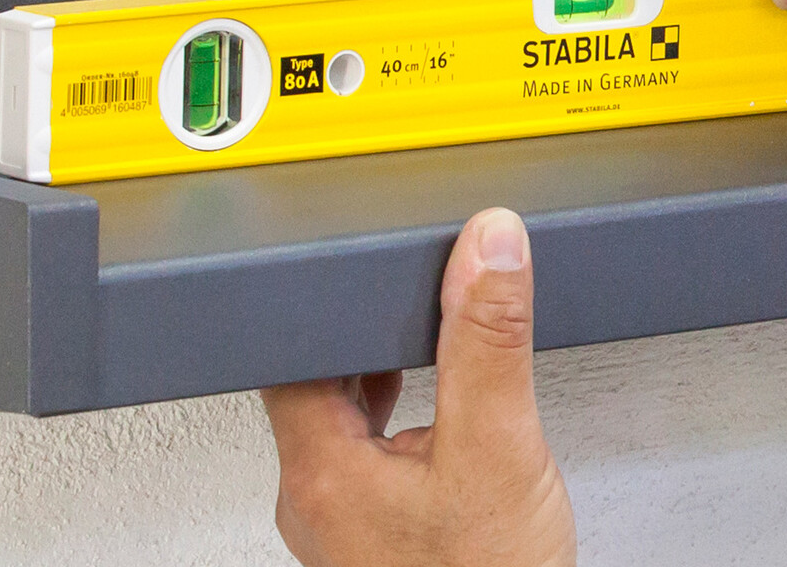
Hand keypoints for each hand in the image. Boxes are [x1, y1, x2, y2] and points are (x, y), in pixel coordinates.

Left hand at [261, 208, 575, 566]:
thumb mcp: (499, 445)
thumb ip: (488, 342)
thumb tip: (488, 251)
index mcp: (320, 469)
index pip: (287, 350)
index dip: (325, 296)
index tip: (365, 260)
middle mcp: (318, 496)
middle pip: (316, 378)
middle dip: (370, 329)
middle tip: (420, 296)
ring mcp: (345, 520)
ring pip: (346, 416)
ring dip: (389, 373)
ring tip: (442, 350)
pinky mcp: (379, 534)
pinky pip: (375, 452)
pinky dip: (406, 417)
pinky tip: (452, 417)